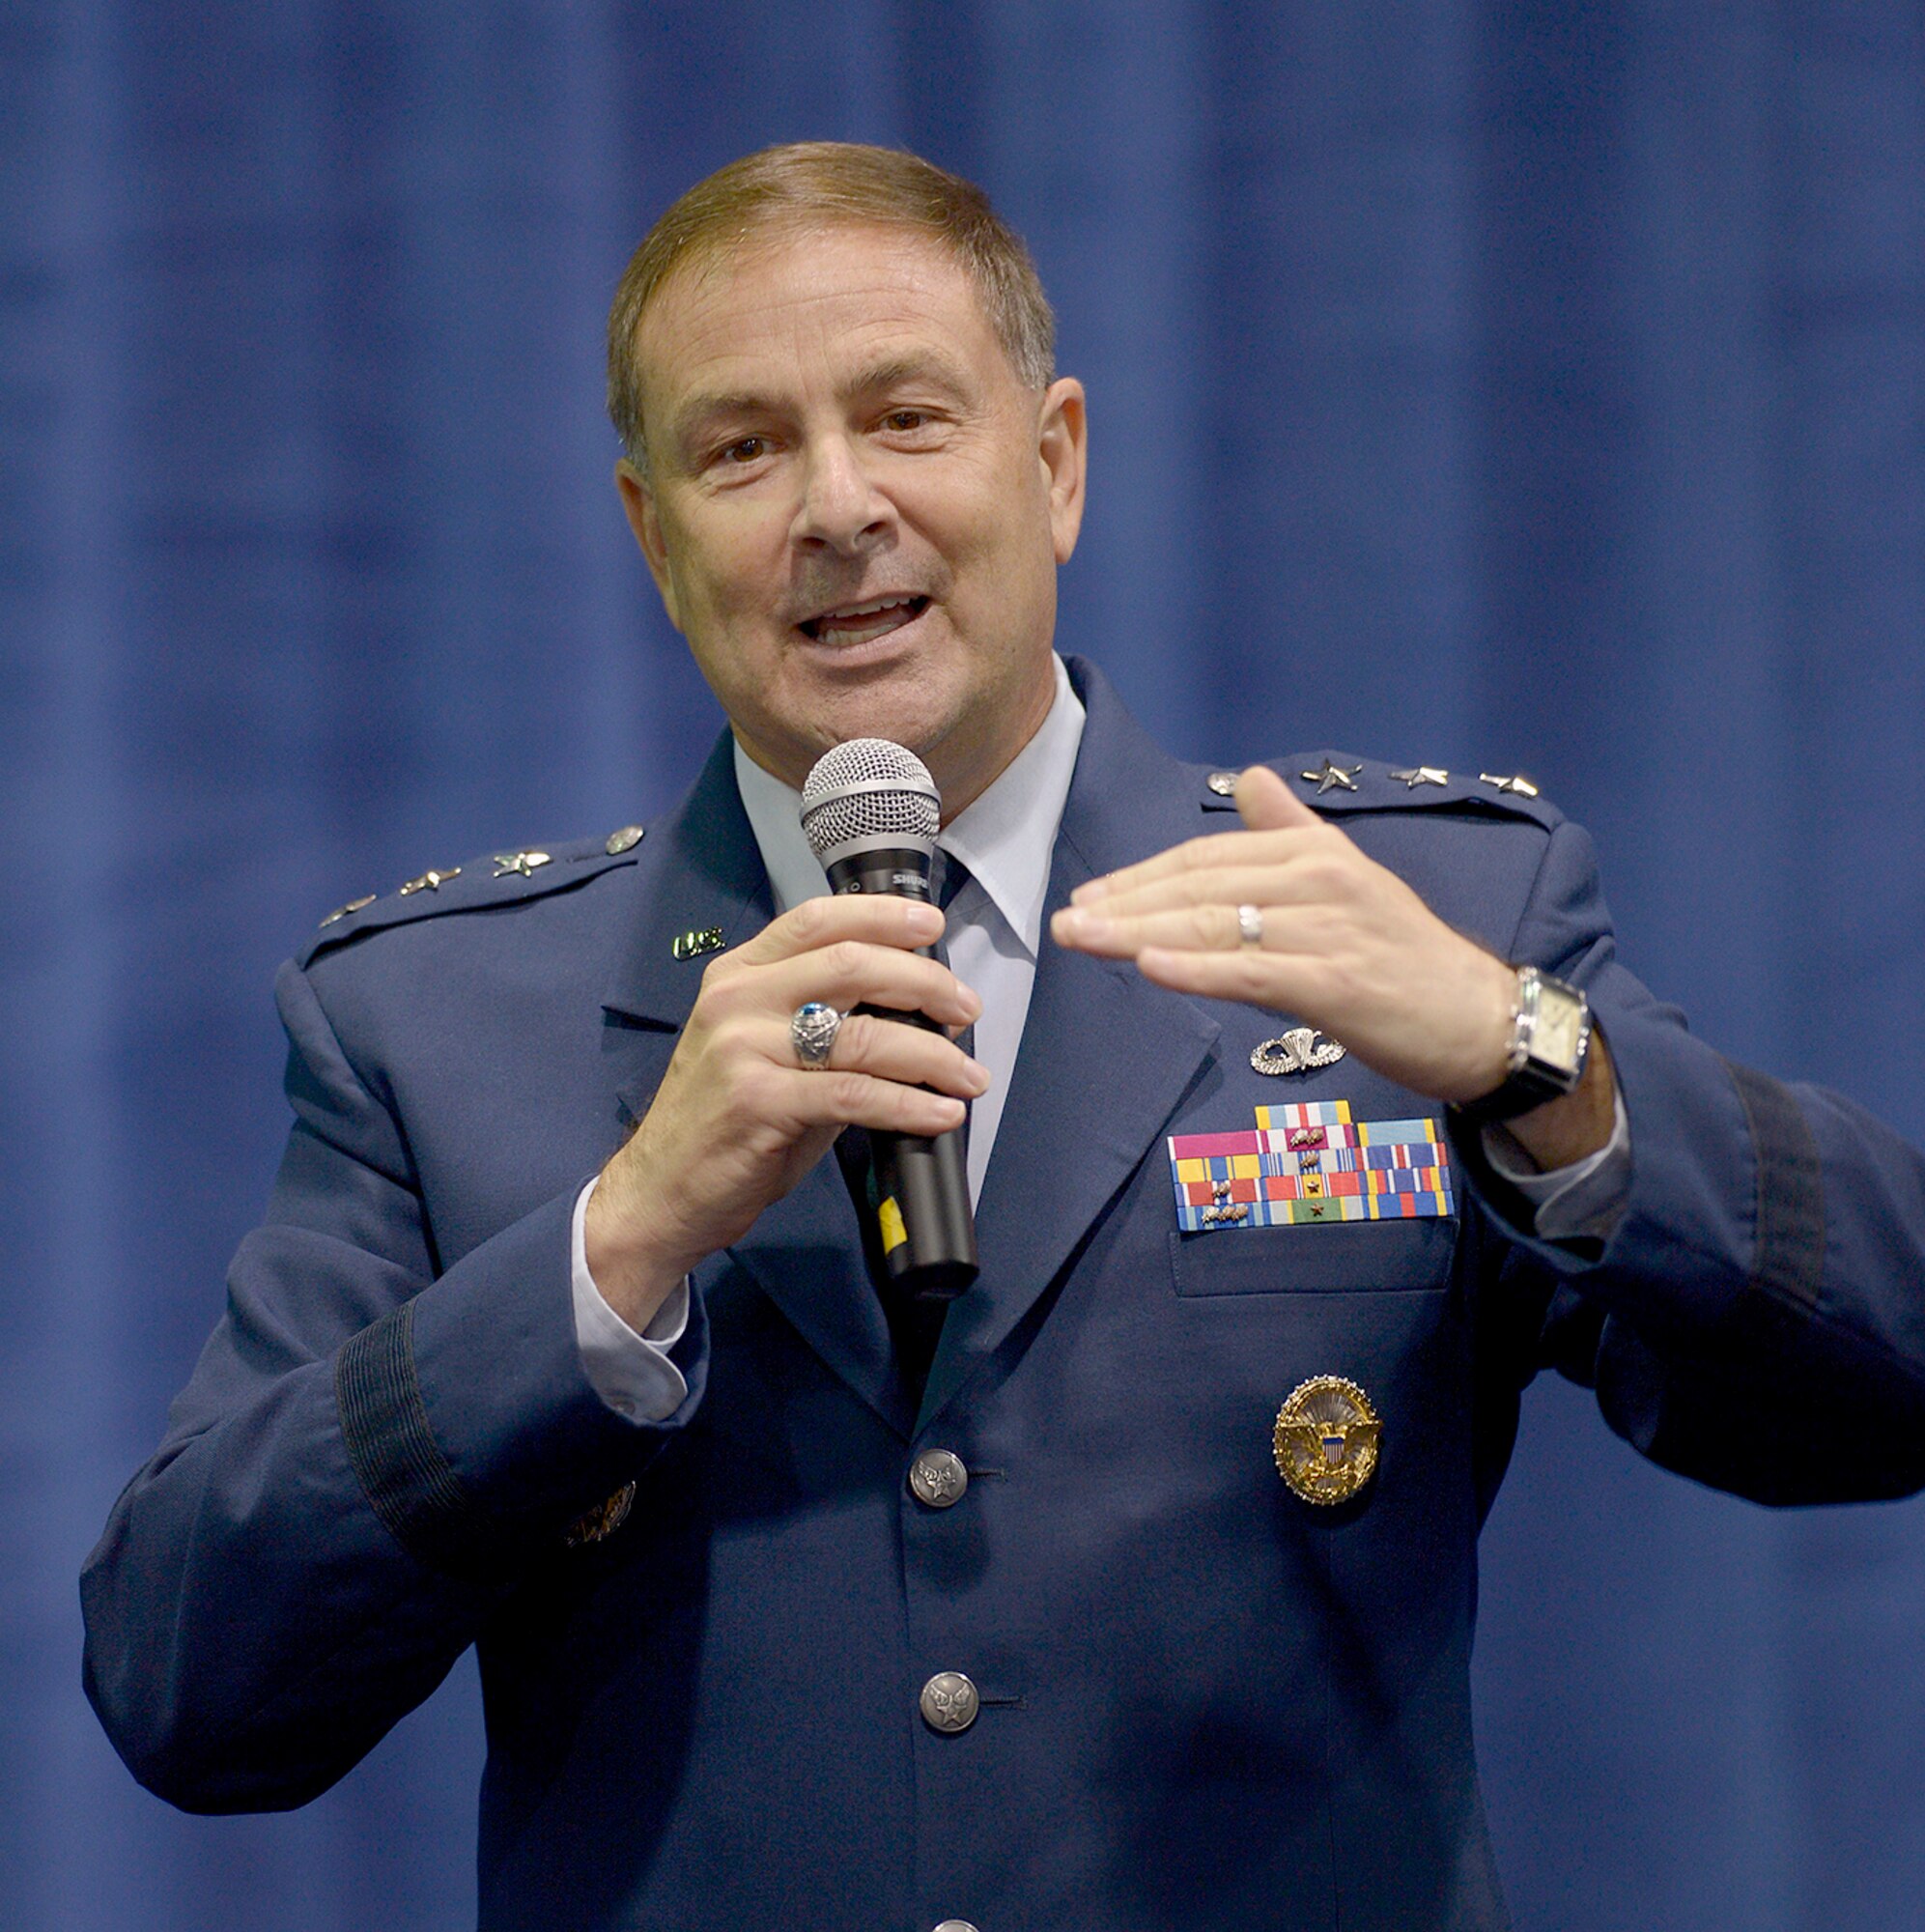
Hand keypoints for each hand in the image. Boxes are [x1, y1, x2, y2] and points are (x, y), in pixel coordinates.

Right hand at [586, 894, 986, 1329]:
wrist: (660, 1191)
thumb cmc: (723, 1122)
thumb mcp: (766, 1053)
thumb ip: (825, 1025)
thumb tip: (912, 1012)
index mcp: (738, 975)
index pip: (817, 921)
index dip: (882, 915)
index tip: (932, 924)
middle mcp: (737, 1000)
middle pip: (852, 965)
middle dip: (925, 982)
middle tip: (967, 1008)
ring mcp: (744, 1049)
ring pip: (863, 1034)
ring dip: (933, 1054)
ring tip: (970, 1076)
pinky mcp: (758, 1103)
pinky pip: (854, 1094)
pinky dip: (909, 1104)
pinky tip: (940, 1114)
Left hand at [1052, 757, 1548, 1076]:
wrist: (1481, 1019)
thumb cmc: (1406, 957)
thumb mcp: (1351, 878)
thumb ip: (1294, 830)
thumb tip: (1249, 779)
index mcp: (1314, 853)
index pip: (1209, 857)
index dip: (1144, 875)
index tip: (1091, 893)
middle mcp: (1318, 881)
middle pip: (1200, 888)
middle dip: (1125, 904)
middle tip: (1065, 920)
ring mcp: (1328, 931)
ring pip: (1216, 927)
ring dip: (1140, 933)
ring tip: (1083, 938)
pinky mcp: (1337, 984)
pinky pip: (1253, 973)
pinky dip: (1198, 969)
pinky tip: (1150, 968)